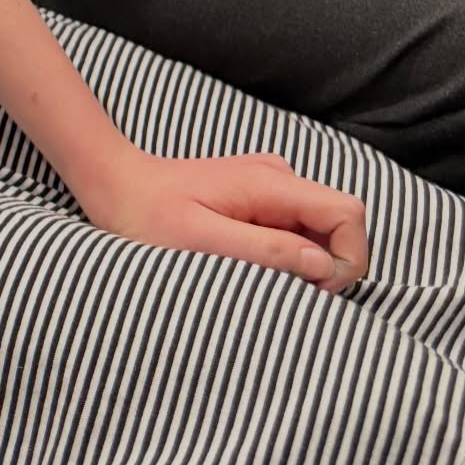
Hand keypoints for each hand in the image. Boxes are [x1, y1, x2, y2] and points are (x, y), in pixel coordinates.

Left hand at [88, 148, 367, 293]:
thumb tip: (323, 265)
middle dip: (326, 264)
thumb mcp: (203, 242)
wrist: (115, 185)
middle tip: (278, 289)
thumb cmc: (149, 216)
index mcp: (270, 183)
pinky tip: (245, 263)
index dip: (347, 258)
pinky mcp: (257, 196)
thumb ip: (266, 250)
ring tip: (252, 275)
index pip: (348, 212)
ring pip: (318, 228)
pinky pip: (293, 227)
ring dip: (302, 262)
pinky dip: (284, 254)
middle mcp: (277, 176)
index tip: (311, 289)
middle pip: (339, 222)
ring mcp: (268, 184)